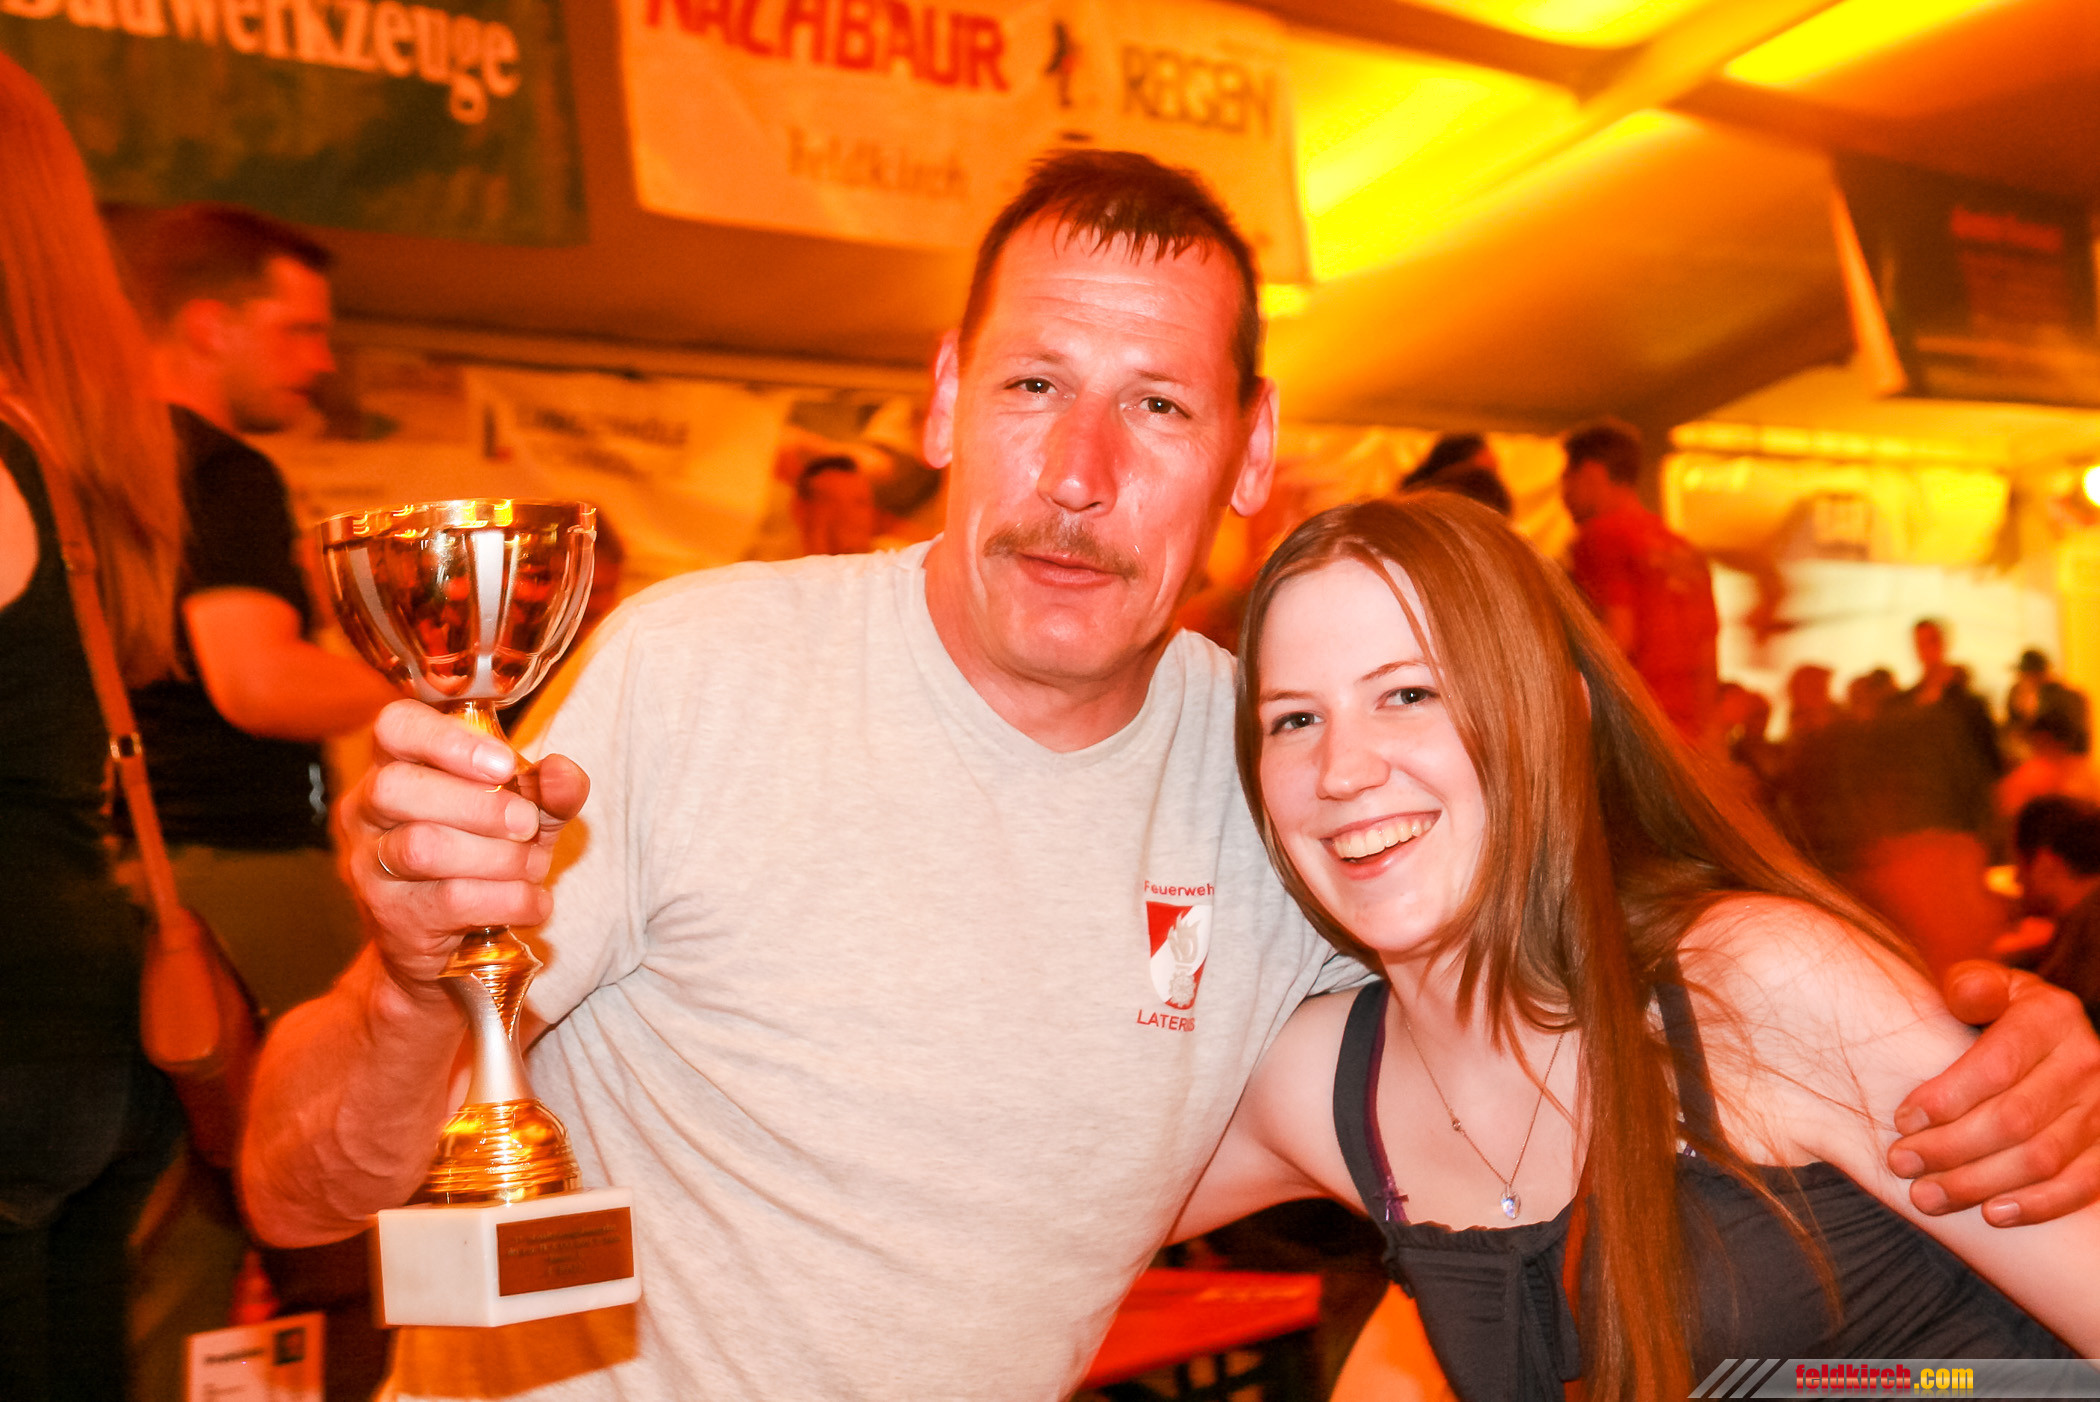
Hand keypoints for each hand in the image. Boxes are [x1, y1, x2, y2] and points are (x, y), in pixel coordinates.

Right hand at [342, 699, 589, 997]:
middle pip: (398, 787)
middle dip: (478, 805)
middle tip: (527, 824)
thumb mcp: (526, 811)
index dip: (448, 739)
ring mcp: (369, 864)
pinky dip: (508, 899)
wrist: (451, 944)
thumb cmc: (485, 853)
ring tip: (533, 865)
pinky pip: (450, 900)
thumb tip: (561, 774)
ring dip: (498, 857)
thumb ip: (550, 787)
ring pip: (423, 847)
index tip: (504, 764)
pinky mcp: (390, 915)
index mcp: (396, 762)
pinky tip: (533, 901)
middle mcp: (366, 809)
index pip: (395, 726)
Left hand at [1889, 961, 2099, 1224]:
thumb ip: (1970, 986)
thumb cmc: (1996, 1011)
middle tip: (1900, 1163)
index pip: (1997, 1066)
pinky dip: (2037, 1206)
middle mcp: (2086, 1061)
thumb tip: (1965, 996)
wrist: (2046, 1036)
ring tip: (1926, 1195)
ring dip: (1979, 1183)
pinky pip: (2081, 1186)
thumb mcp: (1982, 984)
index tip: (1901, 1120)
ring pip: (2042, 1159)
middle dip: (1950, 1148)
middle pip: (2015, 1119)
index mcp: (2051, 1016)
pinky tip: (1991, 1214)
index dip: (1946, 1098)